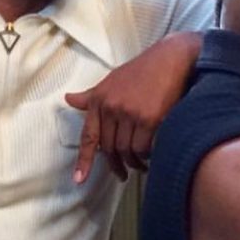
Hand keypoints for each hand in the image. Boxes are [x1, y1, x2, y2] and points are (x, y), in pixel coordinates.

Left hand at [64, 32, 201, 183]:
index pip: (89, 136)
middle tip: (123, 173)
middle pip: (109, 148)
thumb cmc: (142, 71)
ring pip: (127, 150)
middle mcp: (111, 107)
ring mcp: (130, 113)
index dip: (84, 160)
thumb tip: (69, 99)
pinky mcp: (150, 118)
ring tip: (140, 165)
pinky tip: (152, 154)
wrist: (171, 59)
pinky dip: (147, 155)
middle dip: (116, 164)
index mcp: (99, 99)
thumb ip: (91, 96)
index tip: (79, 180)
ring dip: (134, 162)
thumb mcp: (112, 80)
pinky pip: (144, 147)